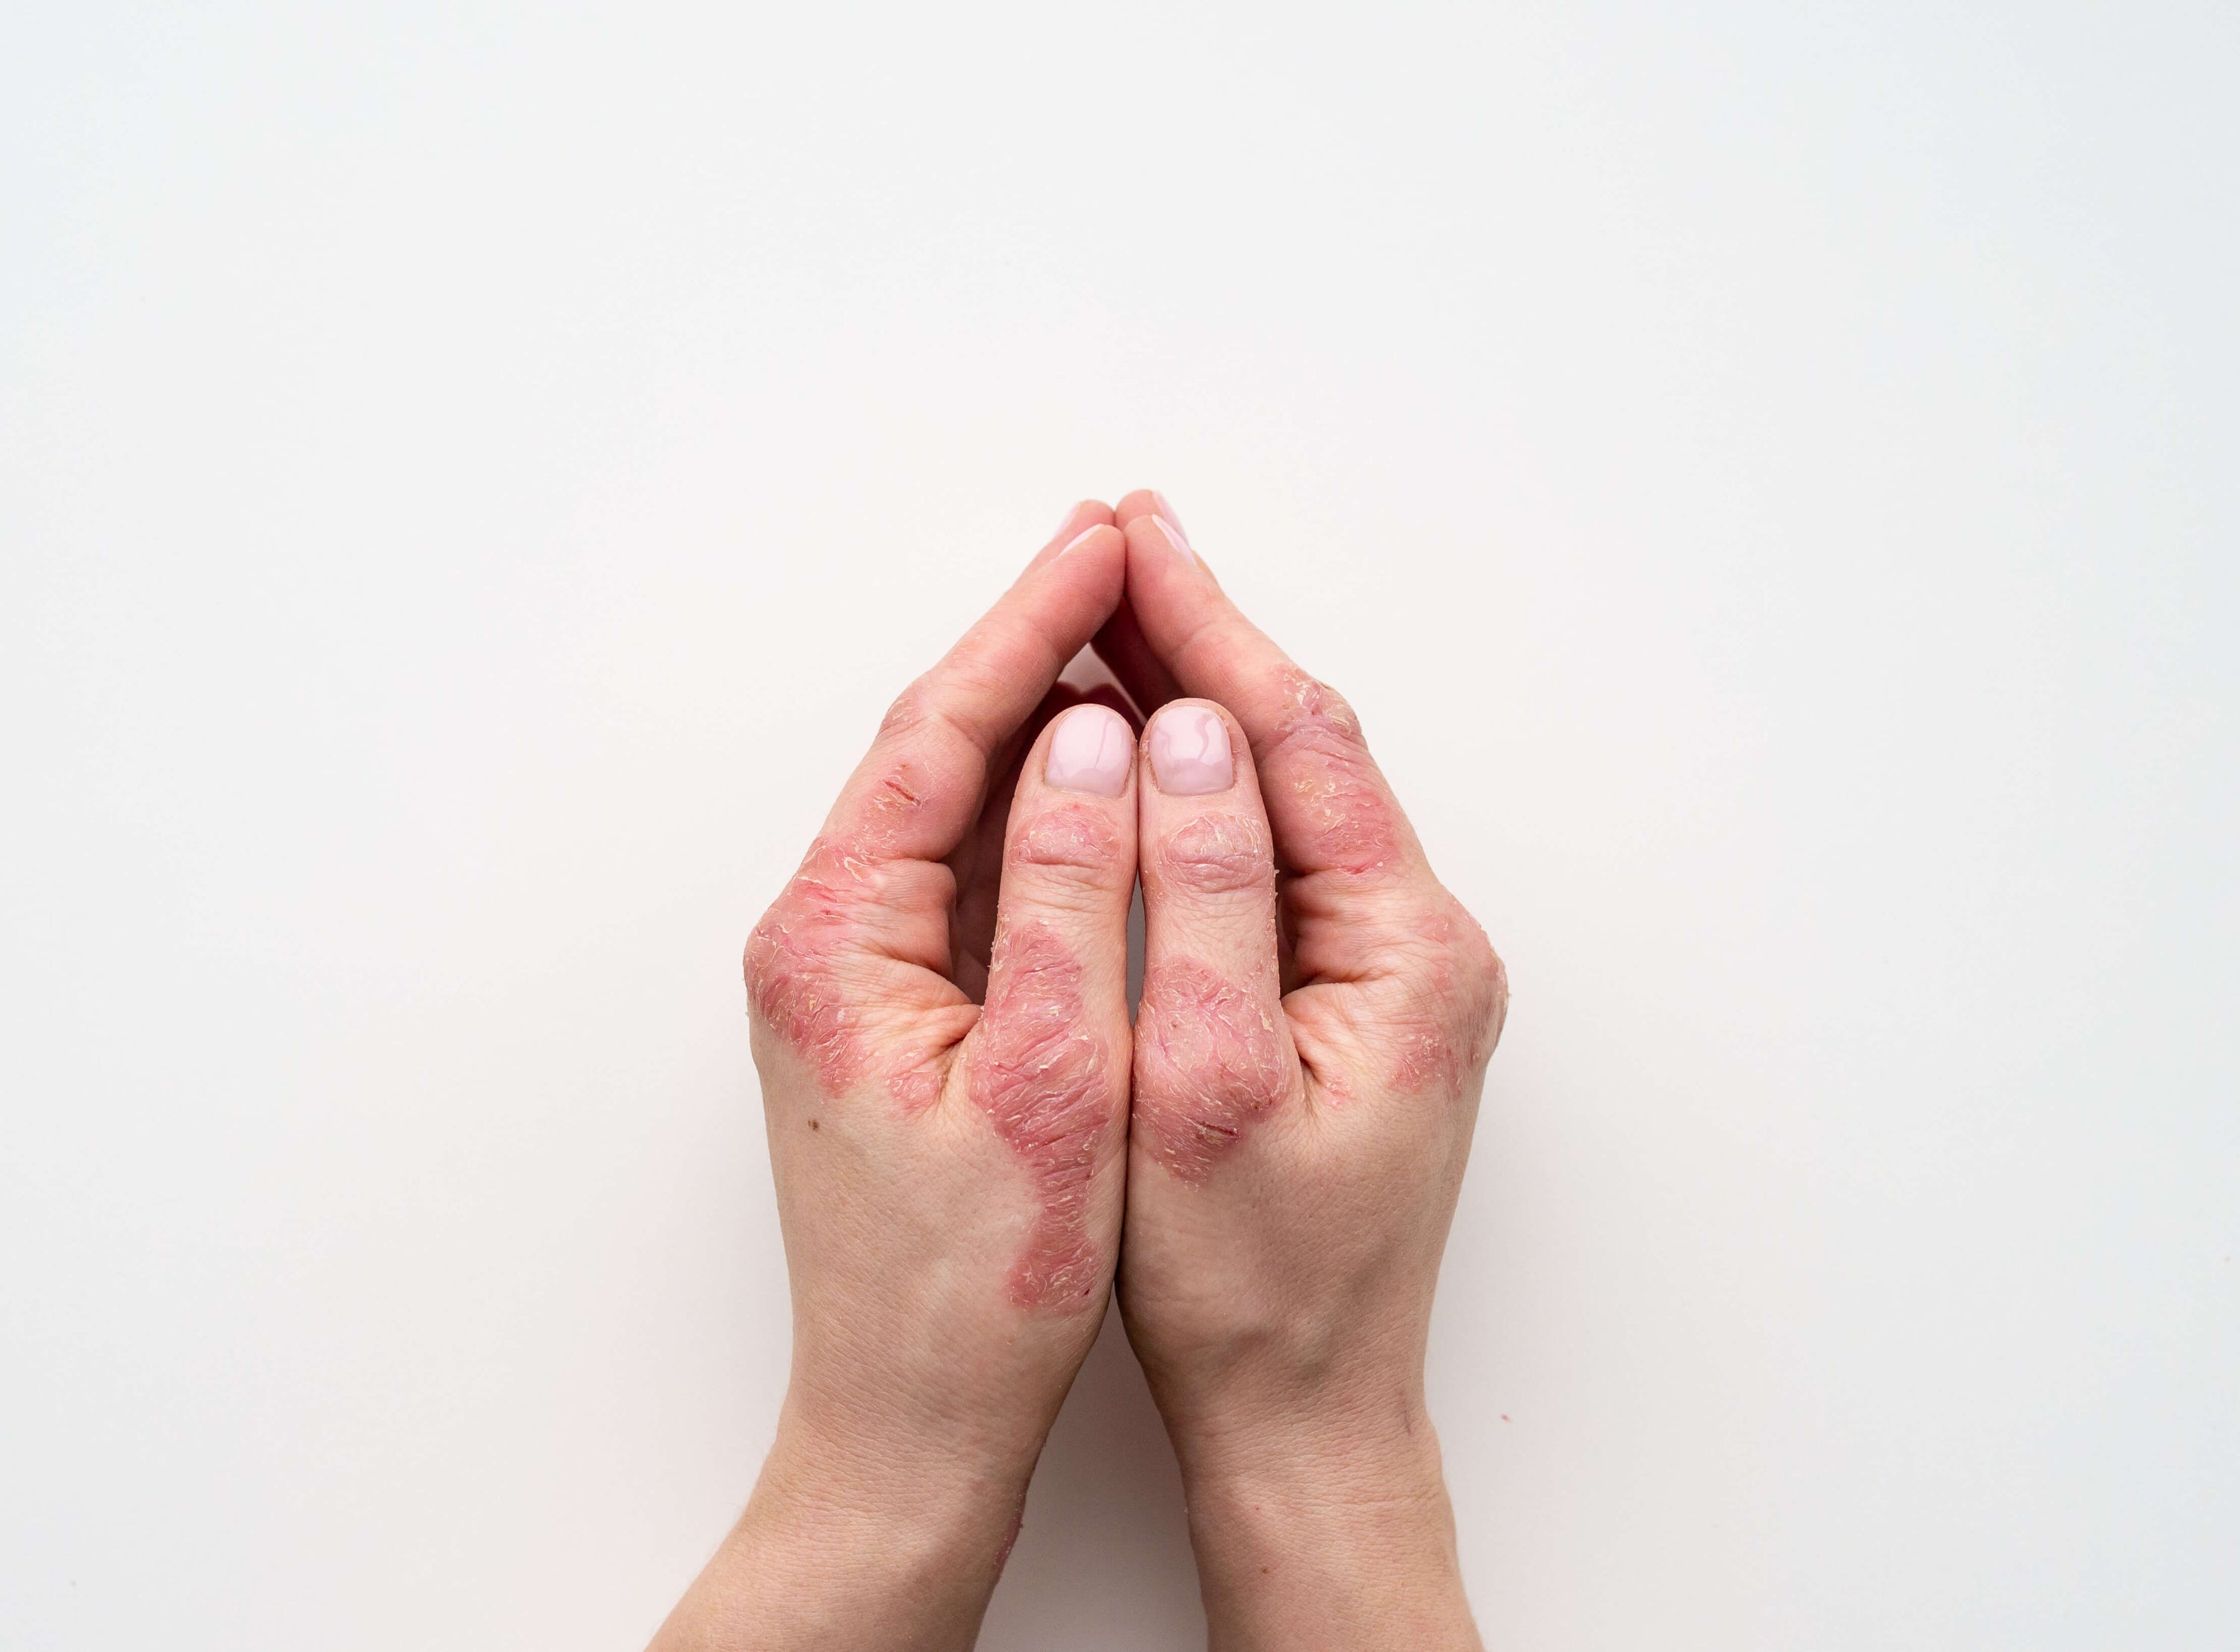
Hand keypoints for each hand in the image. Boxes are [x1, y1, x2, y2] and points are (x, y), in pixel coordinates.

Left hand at [652, 505, 1141, 1651]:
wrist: (908, 1421)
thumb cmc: (974, 1287)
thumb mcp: (1053, 1082)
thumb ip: (1070, 897)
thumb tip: (1099, 741)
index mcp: (833, 938)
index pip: (938, 732)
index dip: (1031, 625)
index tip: (1107, 542)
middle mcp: (821, 936)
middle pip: (935, 745)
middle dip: (1034, 644)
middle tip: (1125, 554)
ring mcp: (852, 971)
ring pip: (954, 802)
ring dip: (1041, 717)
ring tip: (1127, 628)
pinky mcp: (892, 1007)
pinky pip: (969, 867)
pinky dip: (1039, 805)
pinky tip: (1100, 768)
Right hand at [1095, 492, 1507, 1649]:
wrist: (1306, 1412)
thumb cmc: (1253, 1285)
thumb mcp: (1205, 1089)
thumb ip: (1203, 899)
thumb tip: (1191, 738)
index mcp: (1408, 951)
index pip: (1301, 741)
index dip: (1208, 630)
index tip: (1131, 539)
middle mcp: (1421, 943)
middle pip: (1304, 748)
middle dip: (1204, 640)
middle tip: (1113, 543)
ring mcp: (1391, 971)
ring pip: (1287, 795)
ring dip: (1201, 706)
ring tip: (1111, 615)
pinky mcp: (1350, 1002)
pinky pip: (1273, 855)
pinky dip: (1204, 789)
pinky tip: (1143, 754)